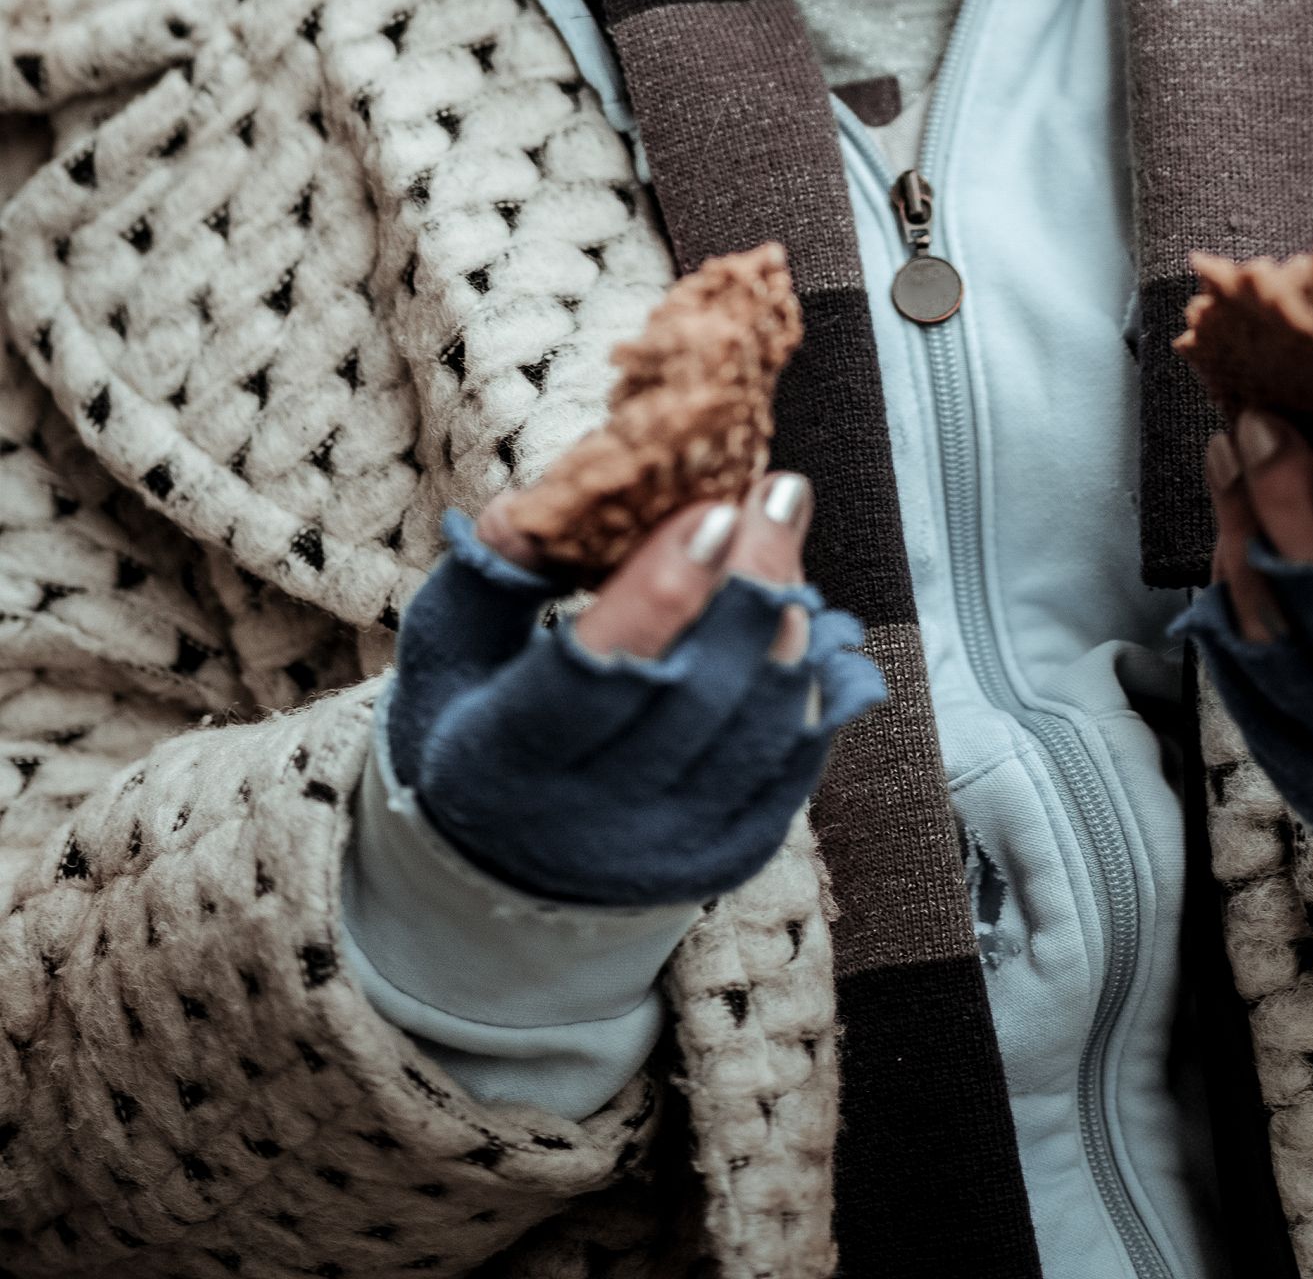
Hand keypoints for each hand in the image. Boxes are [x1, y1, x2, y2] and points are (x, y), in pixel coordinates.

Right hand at [384, 473, 885, 907]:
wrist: (500, 875)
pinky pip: (793, 759)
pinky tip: (800, 611)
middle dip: (751, 580)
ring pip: (759, 726)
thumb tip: (552, 497)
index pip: (596, 675)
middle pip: (698, 695)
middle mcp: (591, 824)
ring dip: (788, 620)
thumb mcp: (447, 650)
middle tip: (780, 494)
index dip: (662, 592)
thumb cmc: (474, 729)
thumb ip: (492, 572)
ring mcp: (669, 850)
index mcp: (503, 765)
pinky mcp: (730, 857)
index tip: (713, 511)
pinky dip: (809, 678)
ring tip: (784, 539)